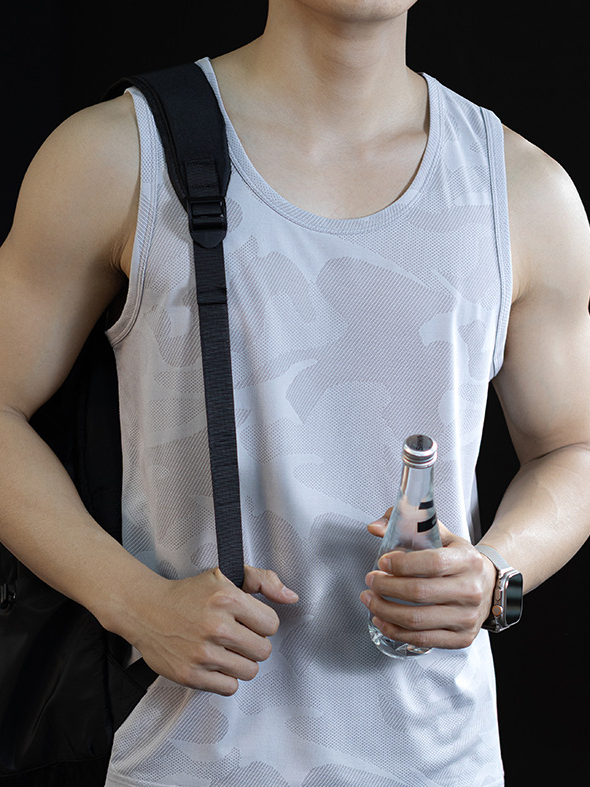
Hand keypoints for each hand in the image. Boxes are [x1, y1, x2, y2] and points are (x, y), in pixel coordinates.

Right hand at [125, 565, 298, 694]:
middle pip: (263, 651)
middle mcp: (216, 626)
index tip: (249, 620)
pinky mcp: (191, 675)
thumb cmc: (188, 594)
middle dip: (253, 643)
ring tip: (226, 649)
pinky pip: (229, 688)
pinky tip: (215, 662)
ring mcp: (203, 653)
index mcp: (227, 599)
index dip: (262, 623)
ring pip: (249, 671)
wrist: (147, 610)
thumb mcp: (226, 575)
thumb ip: (263, 580)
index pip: (272, 625)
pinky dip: (225, 678)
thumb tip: (290, 597)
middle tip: (236, 636)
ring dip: (241, 662)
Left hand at [360, 514, 496, 649]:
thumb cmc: (458, 560)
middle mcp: (470, 590)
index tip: (382, 562)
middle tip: (371, 580)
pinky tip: (382, 620)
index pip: (432, 563)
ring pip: (417, 619)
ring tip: (370, 600)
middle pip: (419, 593)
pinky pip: (422, 639)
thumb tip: (376, 527)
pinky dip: (396, 631)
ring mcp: (467, 617)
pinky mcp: (461, 638)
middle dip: (386, 586)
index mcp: (467, 560)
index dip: (402, 564)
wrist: (487, 585)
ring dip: (385, 610)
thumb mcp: (441, 536)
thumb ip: (408, 525)